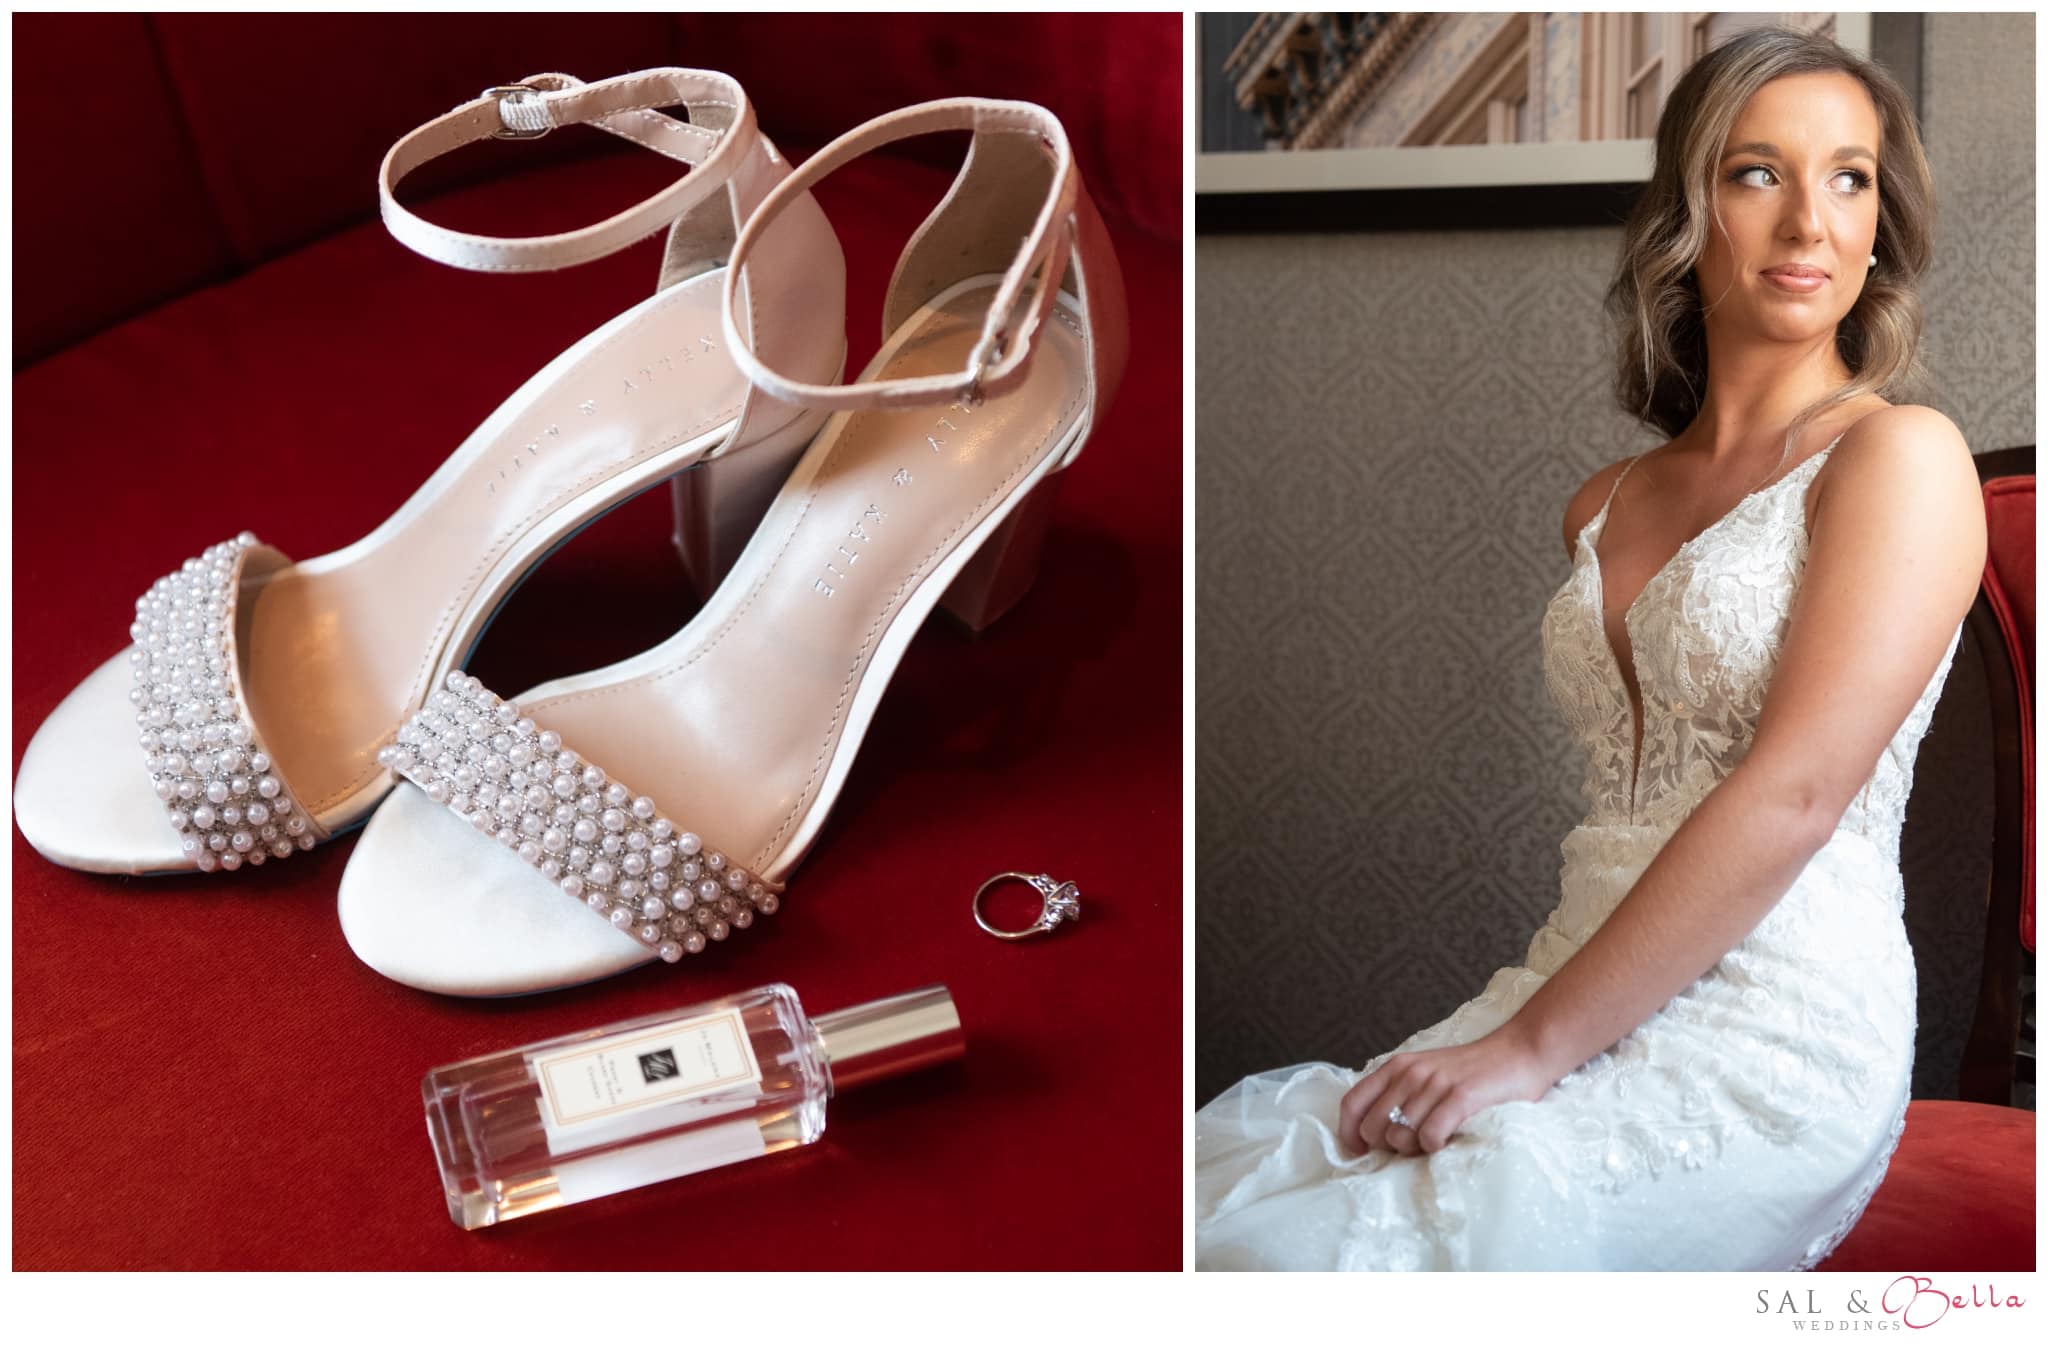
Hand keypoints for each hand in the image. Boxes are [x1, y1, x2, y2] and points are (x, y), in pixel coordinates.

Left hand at [1337, 1025, 1559, 1156]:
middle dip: (1387, 1147)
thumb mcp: (1426, 1074)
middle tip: (1412, 1148)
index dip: (1350, 1134)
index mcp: (1397, 1067)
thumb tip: (1374, 1135)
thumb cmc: (1472, 1072)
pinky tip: (1447, 1142)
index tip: (1361, 1151)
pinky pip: (1430, 1136)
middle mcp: (1411, 1073)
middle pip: (1373, 1127)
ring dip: (1414, 1150)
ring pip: (1400, 1137)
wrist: (1519, 1053)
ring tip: (1434, 1142)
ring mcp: (1435, 1084)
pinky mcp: (1461, 1097)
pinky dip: (1434, 1148)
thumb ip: (1400, 1095)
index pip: (1352, 1104)